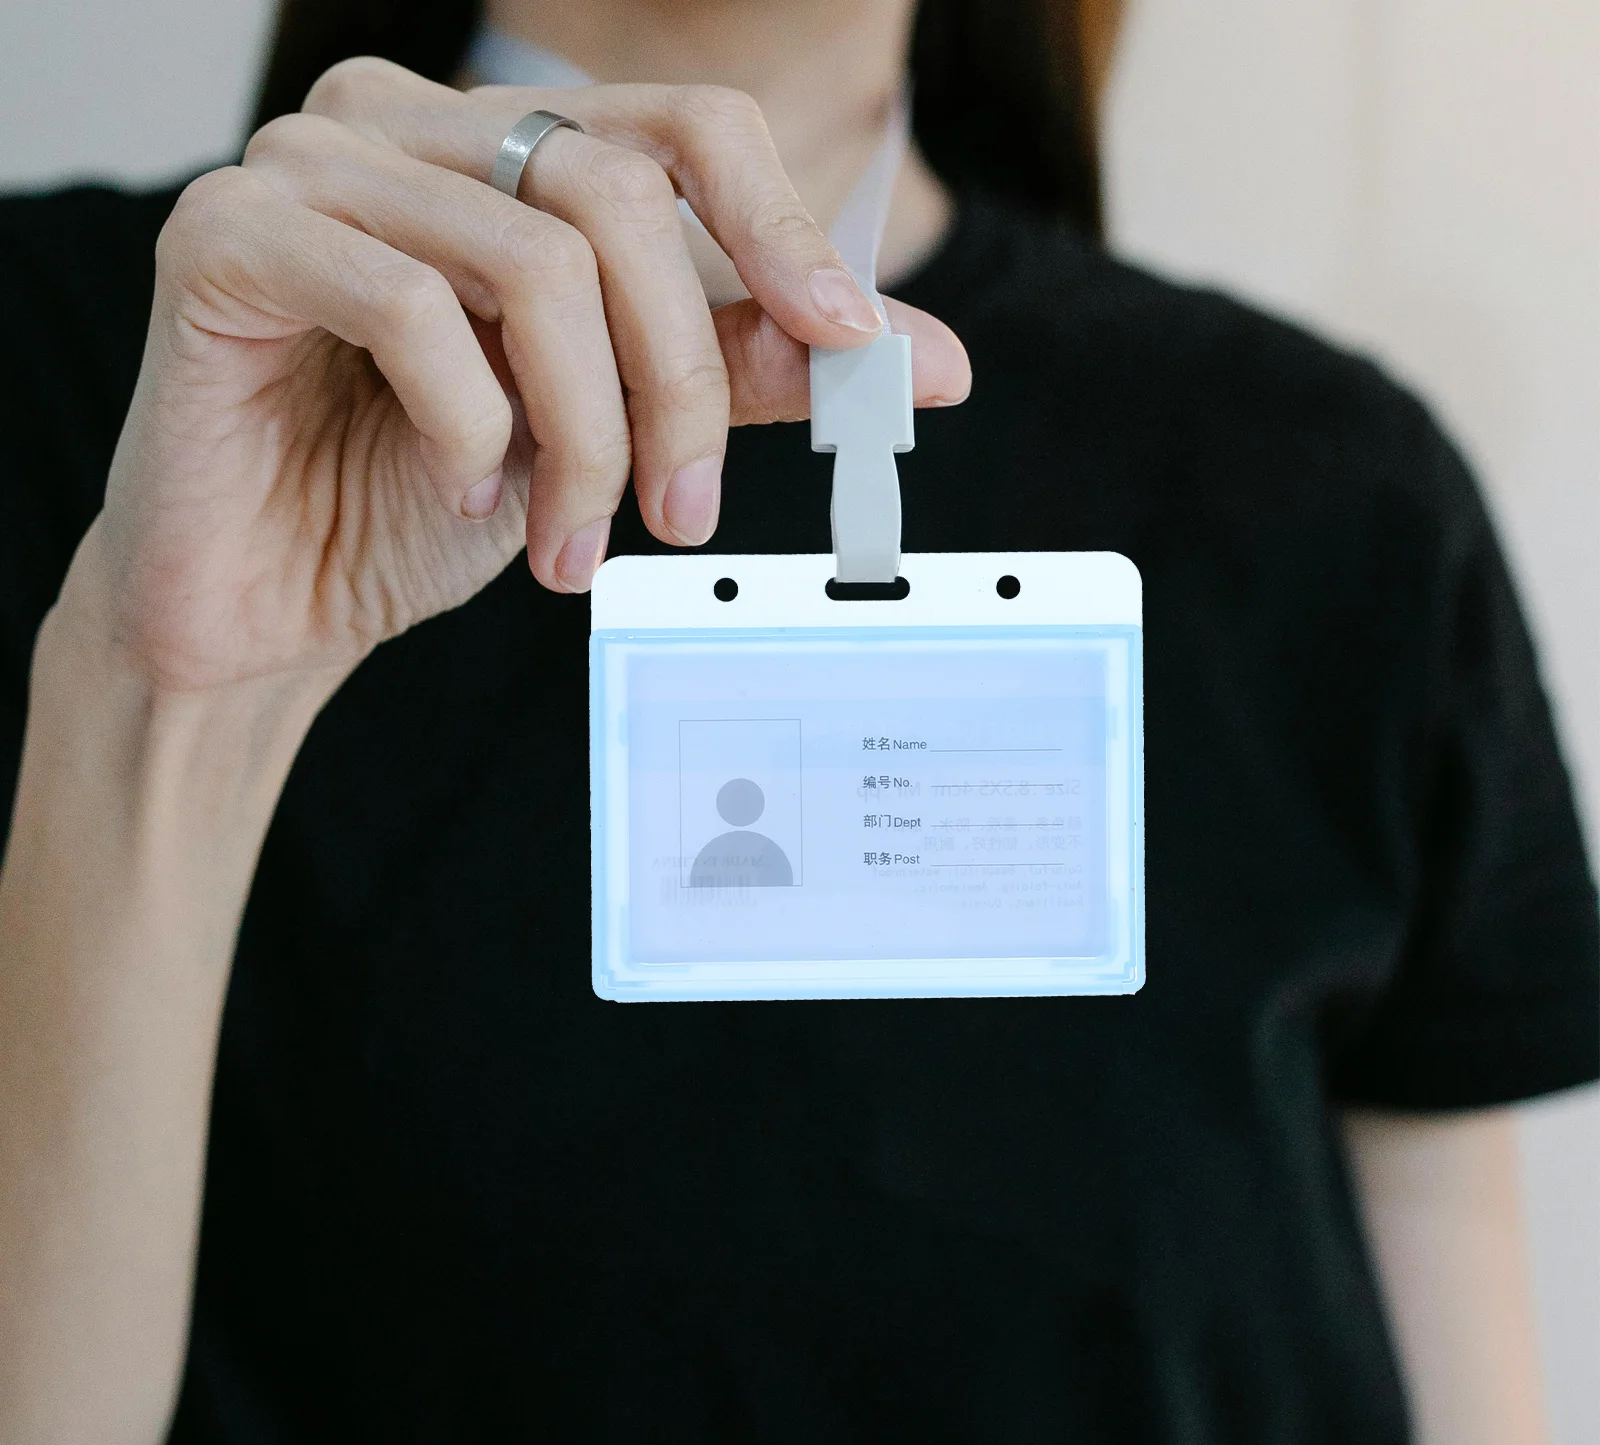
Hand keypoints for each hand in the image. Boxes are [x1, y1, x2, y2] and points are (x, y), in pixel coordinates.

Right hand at [70, 58, 969, 696]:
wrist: (276, 600)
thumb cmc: (427, 500)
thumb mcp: (617, 427)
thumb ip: (746, 370)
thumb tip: (923, 358)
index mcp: (503, 147)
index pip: (683, 128)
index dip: (781, 229)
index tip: (850, 346)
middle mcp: (407, 125)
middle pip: (620, 201)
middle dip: (678, 384)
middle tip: (680, 513)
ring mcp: (308, 164)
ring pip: (532, 263)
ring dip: (581, 435)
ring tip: (566, 538)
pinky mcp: (225, 237)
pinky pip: (411, 307)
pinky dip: (469, 427)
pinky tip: (462, 492)